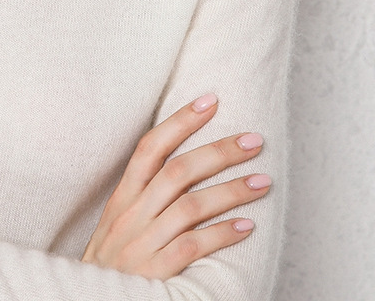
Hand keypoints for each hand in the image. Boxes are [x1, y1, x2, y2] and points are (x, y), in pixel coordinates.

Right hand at [81, 94, 270, 279]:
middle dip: (219, 151)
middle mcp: (131, 214)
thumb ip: (144, 197)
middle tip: (253, 140)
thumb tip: (186, 166)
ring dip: (231, 191)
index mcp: (123, 197)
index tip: (210, 101)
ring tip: (262, 181)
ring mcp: (142, 243)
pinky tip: (246, 226)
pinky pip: (192, 247)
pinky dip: (221, 235)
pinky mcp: (155, 274)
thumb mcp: (118, 223)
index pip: (151, 147)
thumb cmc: (111, 263)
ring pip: (191, 206)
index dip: (180, 121)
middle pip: (178, 171)